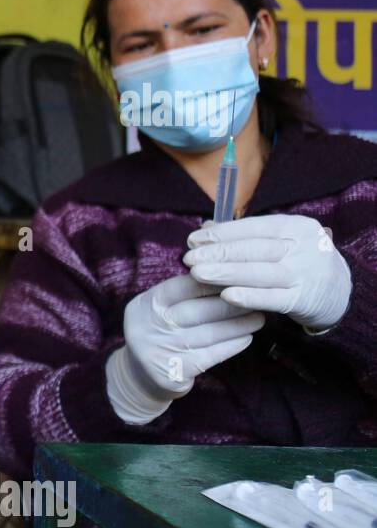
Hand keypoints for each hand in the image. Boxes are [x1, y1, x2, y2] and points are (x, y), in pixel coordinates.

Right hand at [105, 274, 264, 424]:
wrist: (140, 377)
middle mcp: (148, 326)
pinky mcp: (173, 373)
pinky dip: (231, 345)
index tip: (238, 277)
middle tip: (256, 297)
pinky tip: (246, 338)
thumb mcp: (159, 310)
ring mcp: (159, 350)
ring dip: (237, 325)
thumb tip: (224, 273)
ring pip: (207, 334)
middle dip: (230, 303)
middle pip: (196, 310)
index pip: (181, 287)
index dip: (211, 281)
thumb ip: (182, 293)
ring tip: (258, 318)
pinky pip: (210, 356)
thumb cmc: (160, 333)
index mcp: (145, 304)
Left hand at [184, 214, 351, 332]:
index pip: (254, 228)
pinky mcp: (305, 299)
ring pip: (261, 272)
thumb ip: (245, 236)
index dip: (222, 233)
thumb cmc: (297, 262)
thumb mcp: (279, 243)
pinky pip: (273, 298)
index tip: (192, 240)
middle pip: (255, 249)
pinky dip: (249, 296)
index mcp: (296, 227)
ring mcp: (306, 274)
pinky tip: (226, 296)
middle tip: (188, 258)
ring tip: (197, 274)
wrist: (339, 292)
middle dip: (218, 253)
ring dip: (226, 273)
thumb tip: (205, 228)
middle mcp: (304, 247)